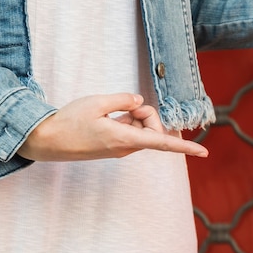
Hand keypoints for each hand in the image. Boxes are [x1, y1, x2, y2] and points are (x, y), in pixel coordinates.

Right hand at [17, 93, 208, 160]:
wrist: (48, 141)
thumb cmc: (70, 122)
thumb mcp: (96, 103)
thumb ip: (122, 100)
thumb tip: (139, 102)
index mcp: (124, 139)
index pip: (161, 143)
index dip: (185, 147)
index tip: (204, 152)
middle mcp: (127, 148)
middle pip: (153, 129)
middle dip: (146, 113)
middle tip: (126, 106)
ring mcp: (121, 149)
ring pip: (142, 130)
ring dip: (134, 116)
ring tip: (110, 113)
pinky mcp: (116, 147)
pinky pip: (132, 132)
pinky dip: (127, 121)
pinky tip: (110, 117)